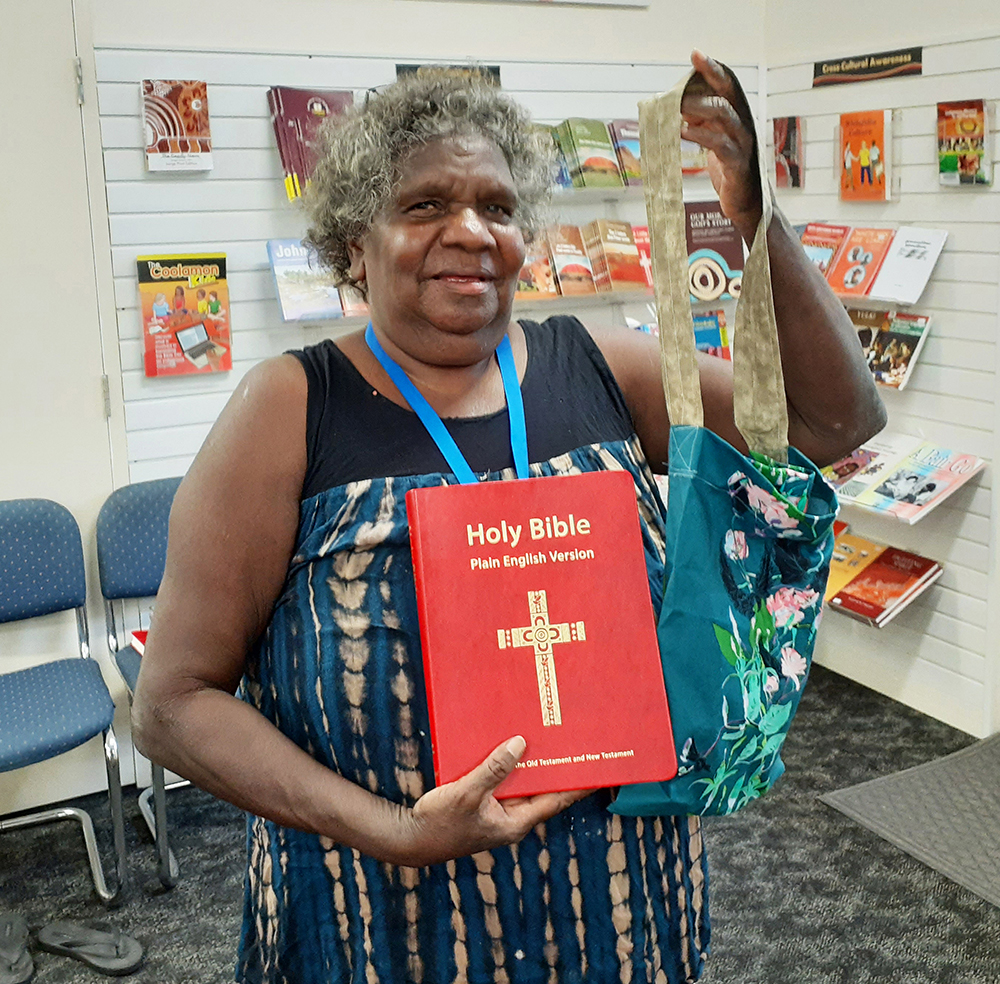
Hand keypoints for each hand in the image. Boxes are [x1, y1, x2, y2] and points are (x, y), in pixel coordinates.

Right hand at [386, 736, 589, 866]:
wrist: (410, 838)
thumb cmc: (440, 822)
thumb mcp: (468, 793)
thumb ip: (494, 769)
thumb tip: (521, 744)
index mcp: (515, 823)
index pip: (556, 800)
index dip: (577, 786)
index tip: (598, 771)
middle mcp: (511, 819)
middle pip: (542, 790)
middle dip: (556, 768)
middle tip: (574, 744)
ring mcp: (497, 812)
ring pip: (521, 784)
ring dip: (531, 764)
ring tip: (547, 738)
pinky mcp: (483, 804)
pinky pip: (503, 781)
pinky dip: (508, 765)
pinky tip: (510, 745)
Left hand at [681, 49, 762, 241]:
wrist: (745, 202)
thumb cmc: (729, 169)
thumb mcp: (712, 139)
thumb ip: (700, 122)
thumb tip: (676, 106)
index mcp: (736, 116)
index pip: (726, 85)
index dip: (712, 69)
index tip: (696, 54)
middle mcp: (742, 124)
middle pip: (726, 95)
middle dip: (704, 83)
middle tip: (678, 85)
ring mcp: (742, 142)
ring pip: (724, 115)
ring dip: (698, 108)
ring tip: (677, 107)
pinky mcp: (737, 163)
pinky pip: (719, 144)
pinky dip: (700, 136)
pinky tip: (683, 132)